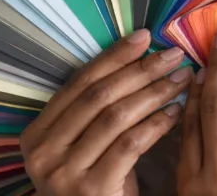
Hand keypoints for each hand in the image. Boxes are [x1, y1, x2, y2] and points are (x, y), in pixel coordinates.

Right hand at [20, 29, 192, 195]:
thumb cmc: (97, 184)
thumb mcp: (86, 146)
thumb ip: (98, 110)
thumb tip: (140, 58)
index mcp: (36, 134)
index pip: (80, 82)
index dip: (114, 56)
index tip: (144, 37)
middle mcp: (43, 152)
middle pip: (98, 95)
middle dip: (139, 70)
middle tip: (171, 55)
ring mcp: (64, 173)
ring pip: (115, 117)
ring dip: (153, 92)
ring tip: (180, 79)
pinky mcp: (91, 189)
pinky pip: (129, 144)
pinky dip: (155, 124)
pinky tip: (175, 112)